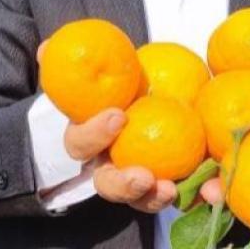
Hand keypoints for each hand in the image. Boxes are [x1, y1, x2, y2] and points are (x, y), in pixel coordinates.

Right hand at [35, 39, 178, 213]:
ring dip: (152, 199)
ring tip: (169, 190)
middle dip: (122, 185)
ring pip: (138, 201)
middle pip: (107, 185)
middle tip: (143, 176)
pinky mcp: (164, 187)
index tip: (118, 116)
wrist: (148, 104)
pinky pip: (172, 196)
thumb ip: (71, 63)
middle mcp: (108, 167)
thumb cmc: (117, 90)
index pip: (81, 144)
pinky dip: (186, 195)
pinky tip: (205, 190)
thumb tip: (44, 49)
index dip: (94, 133)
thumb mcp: (98, 75)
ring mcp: (135, 183)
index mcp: (89, 141)